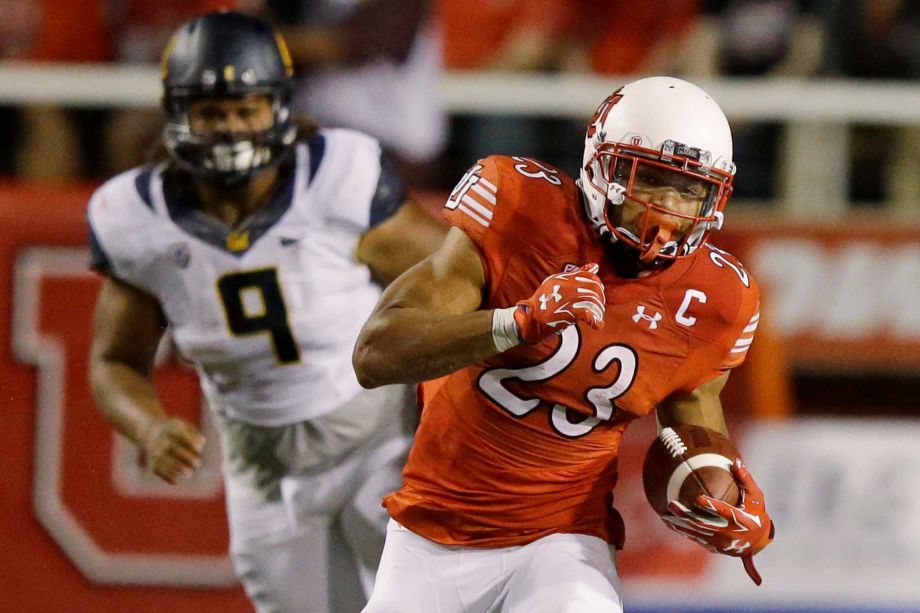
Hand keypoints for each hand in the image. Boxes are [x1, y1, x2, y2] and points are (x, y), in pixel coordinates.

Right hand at [141, 417, 204, 484]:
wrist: (150, 434)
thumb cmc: (175, 432)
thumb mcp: (185, 427)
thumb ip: (194, 434)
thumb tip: (201, 444)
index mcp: (171, 428)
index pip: (181, 434)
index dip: (191, 442)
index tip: (200, 449)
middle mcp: (162, 440)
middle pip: (174, 450)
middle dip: (187, 458)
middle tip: (197, 464)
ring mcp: (156, 452)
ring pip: (166, 462)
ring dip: (178, 469)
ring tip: (189, 474)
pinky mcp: (153, 463)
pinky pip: (160, 471)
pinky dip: (168, 477)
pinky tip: (177, 480)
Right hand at [513, 264, 605, 343]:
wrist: (529, 320)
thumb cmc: (543, 303)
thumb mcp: (557, 284)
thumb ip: (576, 275)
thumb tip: (596, 266)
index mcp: (561, 278)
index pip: (588, 276)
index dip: (597, 285)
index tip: (598, 294)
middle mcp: (563, 286)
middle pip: (593, 288)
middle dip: (600, 298)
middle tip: (599, 307)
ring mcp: (564, 299)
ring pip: (592, 300)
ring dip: (598, 310)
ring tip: (597, 317)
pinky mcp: (565, 313)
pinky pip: (587, 313)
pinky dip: (595, 320)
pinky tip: (597, 324)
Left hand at [662, 459, 774, 585]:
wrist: (757, 542)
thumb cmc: (756, 514)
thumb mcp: (756, 497)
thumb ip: (746, 480)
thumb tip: (736, 461)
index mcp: (740, 519)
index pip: (724, 512)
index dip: (711, 506)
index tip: (697, 497)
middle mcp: (728, 533)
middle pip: (703, 524)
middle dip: (685, 515)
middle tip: (671, 505)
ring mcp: (720, 542)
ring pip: (696, 533)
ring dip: (679, 524)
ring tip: (664, 515)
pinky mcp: (714, 547)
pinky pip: (696, 539)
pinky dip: (683, 531)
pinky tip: (670, 524)